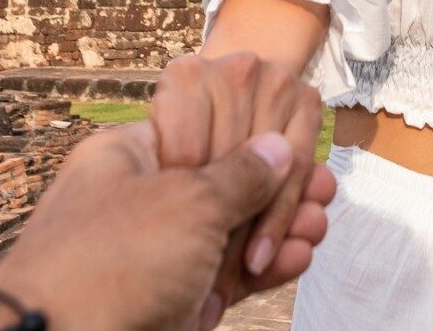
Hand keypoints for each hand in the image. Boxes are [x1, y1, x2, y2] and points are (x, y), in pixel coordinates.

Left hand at [0, 121, 324, 330]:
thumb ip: (240, 174)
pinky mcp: (169, 303)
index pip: (200, 129)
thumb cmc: (111, 262)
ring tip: (317, 227)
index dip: (251, 139)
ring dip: (277, 231)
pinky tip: (297, 257)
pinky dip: (261, 269)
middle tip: (320, 192)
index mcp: (127, 157)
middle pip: (221, 185)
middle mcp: (139, 201)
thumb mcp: (187, 202)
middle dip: (276, 191)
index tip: (297, 146)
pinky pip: (223, 276)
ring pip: (228, 234)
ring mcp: (153, 255)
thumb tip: (276, 149)